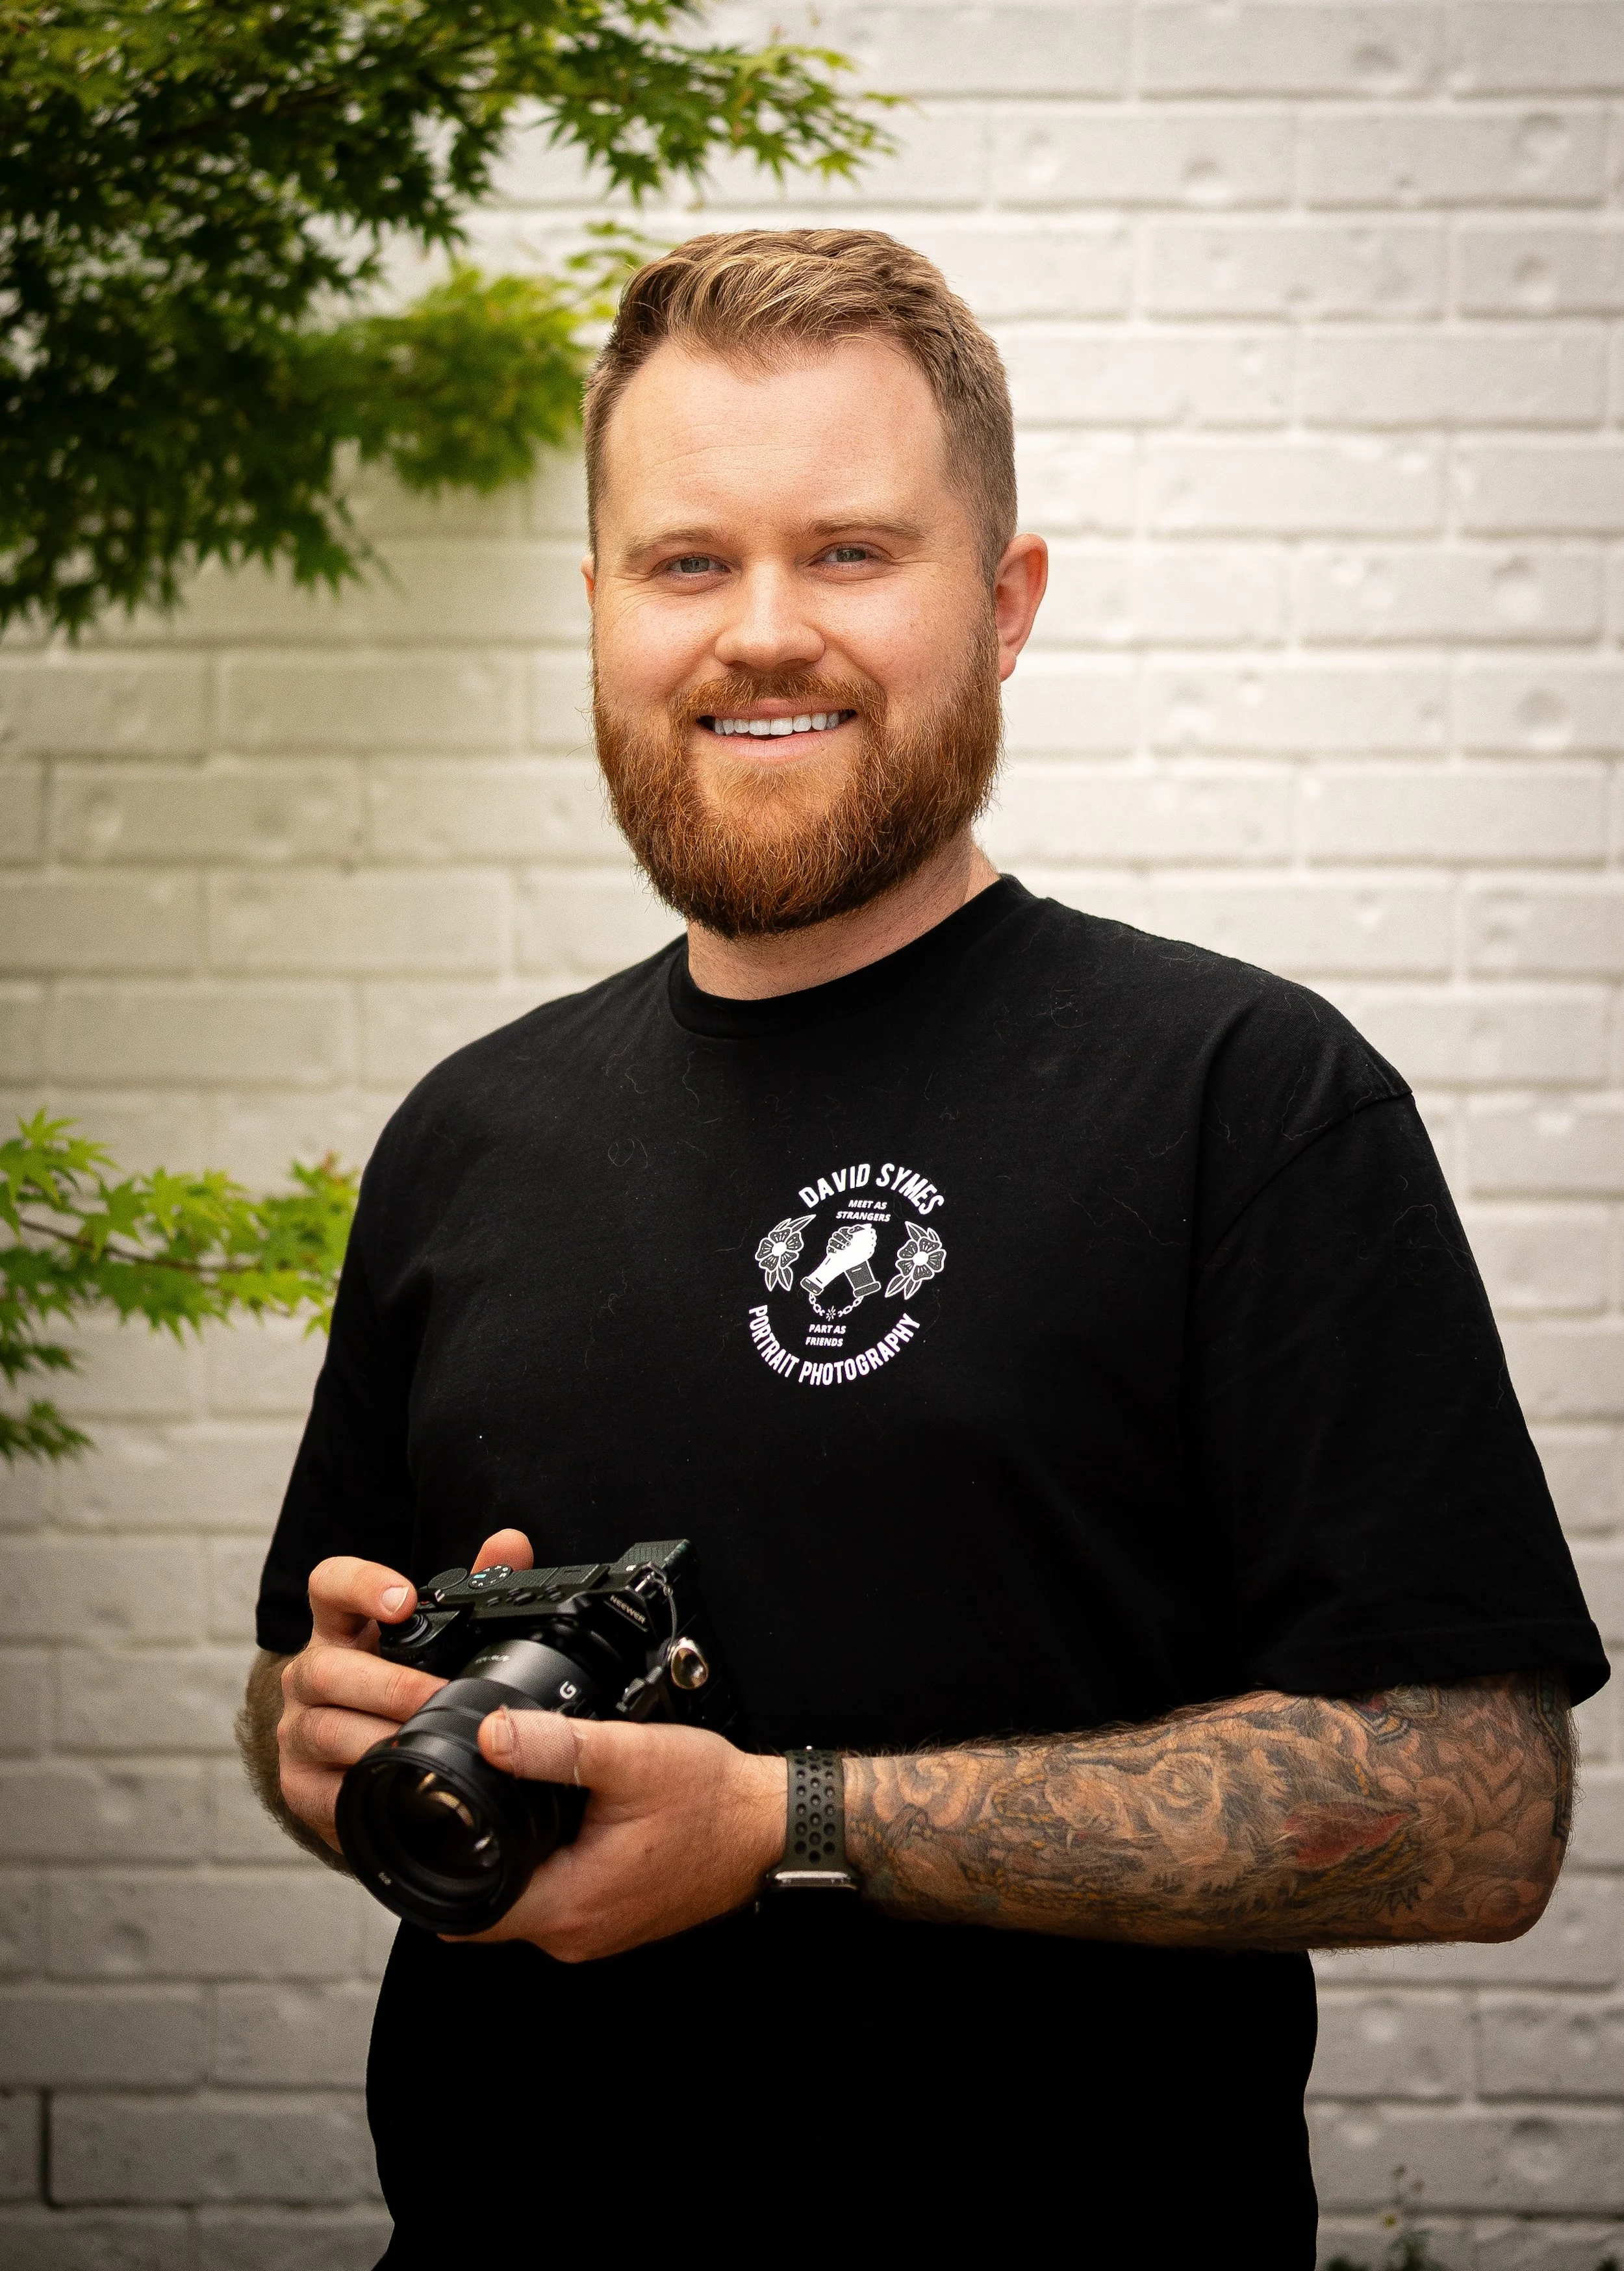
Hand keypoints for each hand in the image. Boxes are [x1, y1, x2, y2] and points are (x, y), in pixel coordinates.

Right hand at [279, 1527, 531, 1850]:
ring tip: (430, 1743)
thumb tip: (512, 1543)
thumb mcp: (434, 1640)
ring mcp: (297, 1730)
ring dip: (382, 1736)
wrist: (362, 1767)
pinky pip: (324, 1788)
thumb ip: (472, 1587)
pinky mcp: (299, 1785)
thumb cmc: (401, 1692)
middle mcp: (310, 1674)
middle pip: (328, 1668)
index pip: (329, 1585)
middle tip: (441, 1695)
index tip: (405, 1599)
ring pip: (325, 1727)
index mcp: (340, 1628)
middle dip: (391, 1685)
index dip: (361, 1584)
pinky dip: (364, 1785)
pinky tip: (401, 1785)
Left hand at [450, 1709, 787, 1962]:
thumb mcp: (631, 1758)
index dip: (431, 1871)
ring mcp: (597, 1931)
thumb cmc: (714, 1800)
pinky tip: (556, 1821)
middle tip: (466, 1797)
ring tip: (510, 1803)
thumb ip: (557, 1747)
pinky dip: (543, 1863)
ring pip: (521, 1901)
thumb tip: (491, 1735)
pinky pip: (556, 1896)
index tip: (424, 1822)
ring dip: (508, 1859)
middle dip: (468, 1856)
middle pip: (486, 1906)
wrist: (772, 1826)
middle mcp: (577, 1933)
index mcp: (570, 1905)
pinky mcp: (613, 1916)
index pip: (465, 1912)